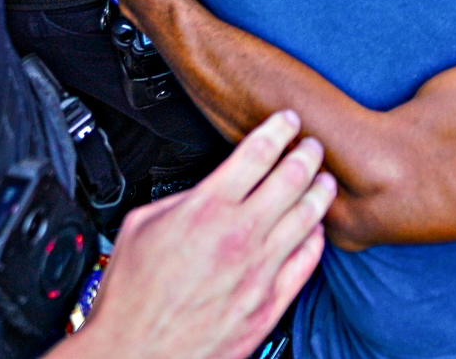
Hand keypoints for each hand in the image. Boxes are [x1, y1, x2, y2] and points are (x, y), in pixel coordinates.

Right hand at [56, 111, 333, 358]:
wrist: (136, 354)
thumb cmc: (131, 297)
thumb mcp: (141, 225)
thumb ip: (181, 199)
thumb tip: (202, 190)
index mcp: (207, 208)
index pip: (259, 152)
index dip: (279, 128)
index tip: (288, 121)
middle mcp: (240, 235)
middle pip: (292, 178)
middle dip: (308, 154)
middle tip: (313, 145)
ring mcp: (260, 271)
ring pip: (308, 217)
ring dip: (320, 192)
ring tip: (324, 180)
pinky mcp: (270, 304)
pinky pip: (307, 261)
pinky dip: (316, 239)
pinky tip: (315, 229)